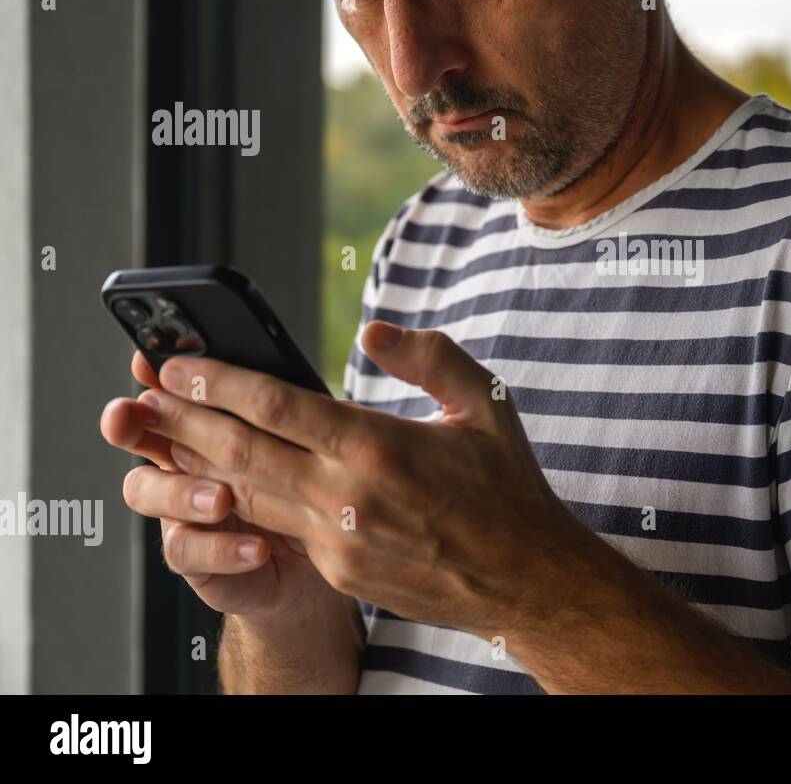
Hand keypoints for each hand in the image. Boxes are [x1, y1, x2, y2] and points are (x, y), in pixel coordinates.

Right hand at [100, 351, 347, 628]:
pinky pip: (187, 551)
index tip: (146, 363)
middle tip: (134, 416)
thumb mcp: (310, 439)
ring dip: (179, 491)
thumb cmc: (320, 484)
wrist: (338, 551)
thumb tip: (281, 363)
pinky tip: (258, 548)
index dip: (151, 377)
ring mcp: (183, 510)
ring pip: (145, 491)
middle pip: (140, 434)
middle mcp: (184, 462)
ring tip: (221, 498)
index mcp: (208, 424)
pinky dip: (220, 548)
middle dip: (132, 421)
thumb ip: (285, 410)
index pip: (170, 391)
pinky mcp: (197, 558)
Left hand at [107, 322, 590, 638]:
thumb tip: (370, 332)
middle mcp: (347, 497)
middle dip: (184, 420)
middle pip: (242, 452)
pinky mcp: (339, 572)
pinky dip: (242, 503)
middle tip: (143, 396)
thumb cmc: (507, 487)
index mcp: (379, 447)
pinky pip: (280, 529)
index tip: (179, 362)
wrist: (525, 580)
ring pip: (248, 496)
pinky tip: (222, 484)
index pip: (277, 405)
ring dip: (199, 464)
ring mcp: (338, 542)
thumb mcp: (485, 405)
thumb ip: (428, 357)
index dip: (219, 381)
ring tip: (162, 438)